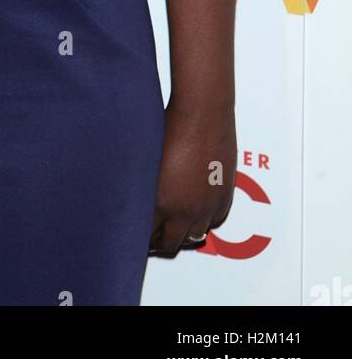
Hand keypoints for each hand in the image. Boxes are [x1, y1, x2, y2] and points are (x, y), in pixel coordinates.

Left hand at [149, 100, 235, 257]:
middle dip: (159, 243)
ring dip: (184, 235)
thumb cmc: (170, 127)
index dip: (139, 237)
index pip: (146, 235)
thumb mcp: (147, 159)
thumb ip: (143, 184)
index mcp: (161, 202)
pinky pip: (215, 221)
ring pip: (195, 237)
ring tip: (174, 228)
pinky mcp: (224, 196)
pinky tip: (196, 214)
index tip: (135, 234)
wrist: (202, 114)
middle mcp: (185, 210)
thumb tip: (134, 194)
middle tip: (152, 239)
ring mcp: (206, 205)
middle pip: (170, 243)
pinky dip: (205, 221)